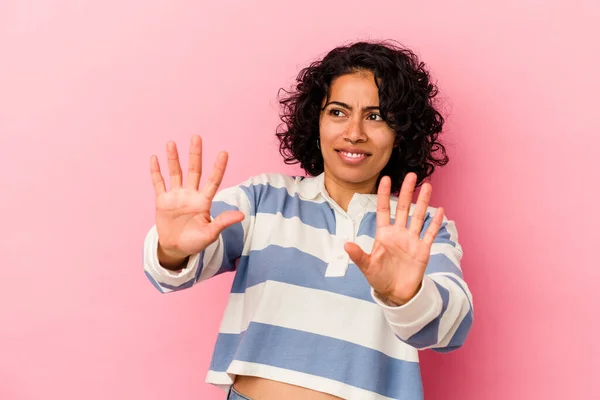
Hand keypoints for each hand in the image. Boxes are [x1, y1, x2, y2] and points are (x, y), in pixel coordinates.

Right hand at [150, 135, 244, 264]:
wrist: (176, 249)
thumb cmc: (196, 242)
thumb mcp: (210, 234)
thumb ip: (223, 222)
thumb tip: (241, 215)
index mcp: (204, 201)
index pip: (213, 180)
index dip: (218, 167)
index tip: (224, 153)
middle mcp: (191, 194)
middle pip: (194, 170)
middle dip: (195, 154)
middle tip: (196, 137)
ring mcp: (176, 196)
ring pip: (176, 173)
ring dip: (173, 159)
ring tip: (171, 143)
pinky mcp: (162, 200)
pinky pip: (159, 183)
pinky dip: (156, 172)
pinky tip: (155, 158)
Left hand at [344, 173, 443, 305]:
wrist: (396, 293)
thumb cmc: (379, 278)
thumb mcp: (367, 267)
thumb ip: (358, 255)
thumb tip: (346, 245)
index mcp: (384, 234)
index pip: (383, 210)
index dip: (384, 194)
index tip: (385, 178)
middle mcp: (398, 233)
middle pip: (403, 208)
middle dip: (406, 192)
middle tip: (411, 175)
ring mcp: (411, 240)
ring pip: (418, 216)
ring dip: (423, 202)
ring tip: (427, 186)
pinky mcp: (423, 249)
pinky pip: (430, 233)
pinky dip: (435, 222)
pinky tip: (440, 210)